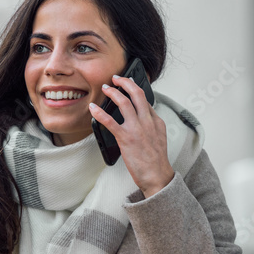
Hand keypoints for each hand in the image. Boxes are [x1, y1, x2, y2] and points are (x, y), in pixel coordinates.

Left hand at [88, 74, 174, 197]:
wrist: (157, 176)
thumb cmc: (156, 160)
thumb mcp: (159, 138)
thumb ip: (151, 125)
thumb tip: (142, 116)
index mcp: (156, 122)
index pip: (145, 100)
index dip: (135, 89)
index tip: (127, 84)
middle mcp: (147, 122)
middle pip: (137, 94)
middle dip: (125, 82)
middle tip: (116, 78)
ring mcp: (137, 129)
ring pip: (124, 103)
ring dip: (113, 92)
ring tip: (105, 88)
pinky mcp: (126, 138)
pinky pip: (110, 122)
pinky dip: (100, 113)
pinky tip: (93, 108)